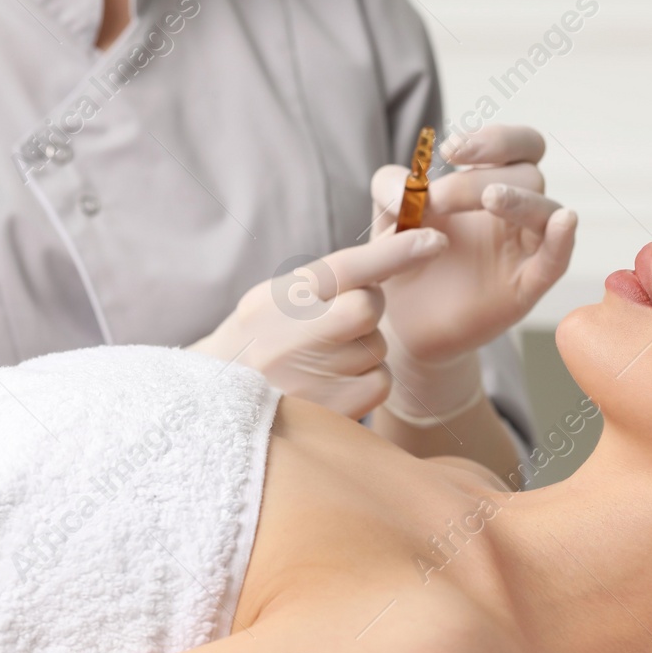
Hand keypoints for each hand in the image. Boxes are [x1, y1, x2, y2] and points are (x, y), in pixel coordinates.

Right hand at [188, 228, 447, 418]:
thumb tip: (394, 249)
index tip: (433, 239)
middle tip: (338, 320)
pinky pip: (381, 382)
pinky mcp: (332, 413)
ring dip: (363, 349)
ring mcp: (311, 378)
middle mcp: (290, 339)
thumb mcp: (275, 300)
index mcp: (274, 301)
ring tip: (322, 362)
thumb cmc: (260, 343)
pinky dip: (368, 380)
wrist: (218, 409)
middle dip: (365, 309)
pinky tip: (334, 385)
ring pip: (377, 346)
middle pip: (367, 308)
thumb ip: (323, 281)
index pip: (343, 269)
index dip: (393, 252)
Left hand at [371, 124, 576, 364]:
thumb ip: (391, 188)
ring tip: (489, 199)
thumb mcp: (387, 215)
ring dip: (520, 199)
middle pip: (529, 173)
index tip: (450, 150)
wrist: (400, 319)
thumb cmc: (402, 258)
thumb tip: (409, 184)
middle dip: (483, 177)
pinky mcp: (524, 288)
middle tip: (439, 199)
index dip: (493, 140)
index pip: (517, 146)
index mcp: (489, 184)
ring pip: (547, 210)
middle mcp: (514, 213)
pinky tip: (563, 221)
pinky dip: (562, 240)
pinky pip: (555, 261)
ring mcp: (524, 250)